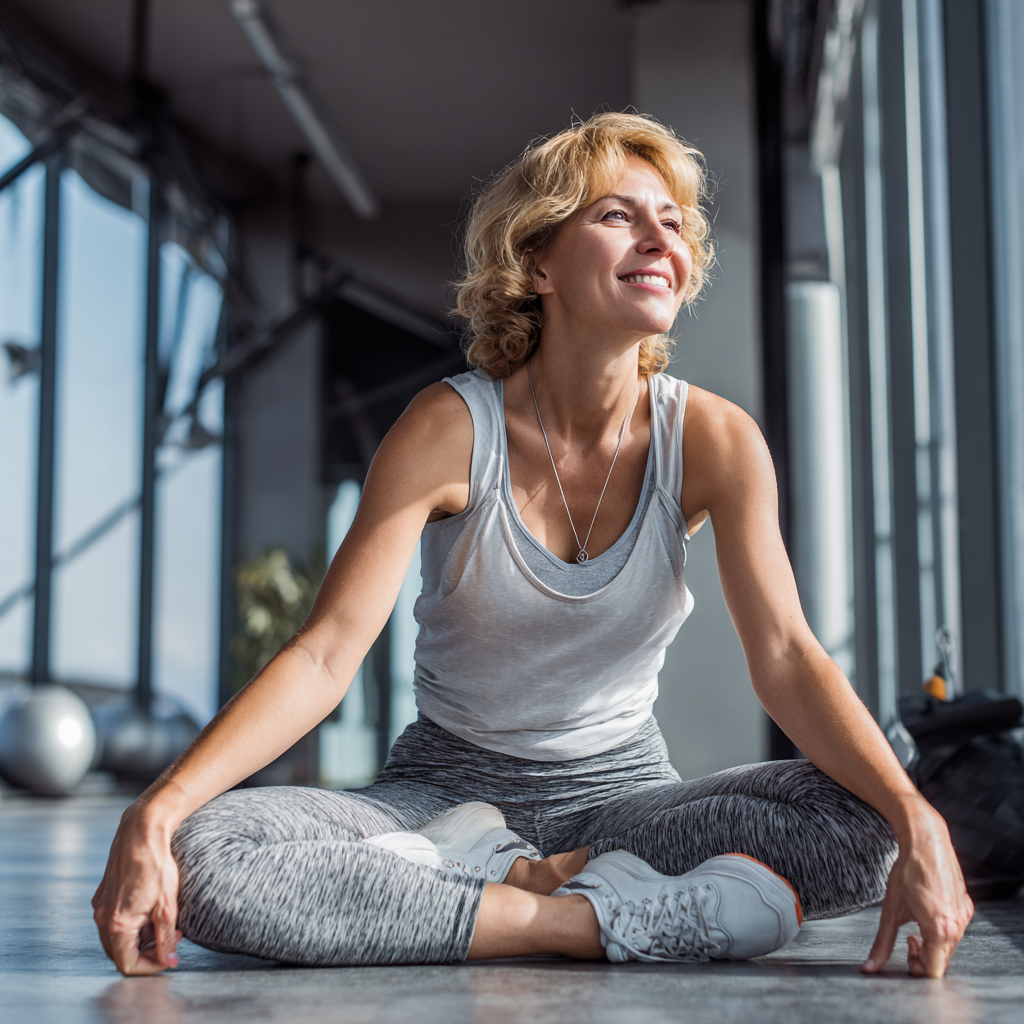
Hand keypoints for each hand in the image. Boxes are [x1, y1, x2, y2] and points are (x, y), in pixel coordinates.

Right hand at [92, 801, 182, 975]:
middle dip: (147, 952)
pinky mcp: (103, 894)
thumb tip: (169, 961)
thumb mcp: (167, 907)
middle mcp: (102, 918)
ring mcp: (100, 905)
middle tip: (171, 937)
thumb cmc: (156, 866)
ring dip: (140, 937)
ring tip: (164, 921)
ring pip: (117, 937)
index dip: (151, 966)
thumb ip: (166, 938)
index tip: (169, 956)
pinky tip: (151, 907)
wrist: (142, 833)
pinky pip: (114, 919)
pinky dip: (132, 923)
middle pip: (120, 953)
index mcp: (117, 925)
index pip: (128, 965)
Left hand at [861, 803, 972, 977]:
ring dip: (932, 942)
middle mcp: (957, 925)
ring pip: (950, 946)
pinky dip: (942, 930)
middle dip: (923, 955)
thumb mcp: (890, 909)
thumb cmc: (906, 872)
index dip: (916, 967)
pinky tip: (927, 912)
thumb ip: (882, 942)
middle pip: (942, 960)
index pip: (933, 970)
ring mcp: (964, 916)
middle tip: (907, 937)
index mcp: (939, 929)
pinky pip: (956, 929)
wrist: (925, 841)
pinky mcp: (966, 906)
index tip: (905, 949)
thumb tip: (869, 968)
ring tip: (915, 922)